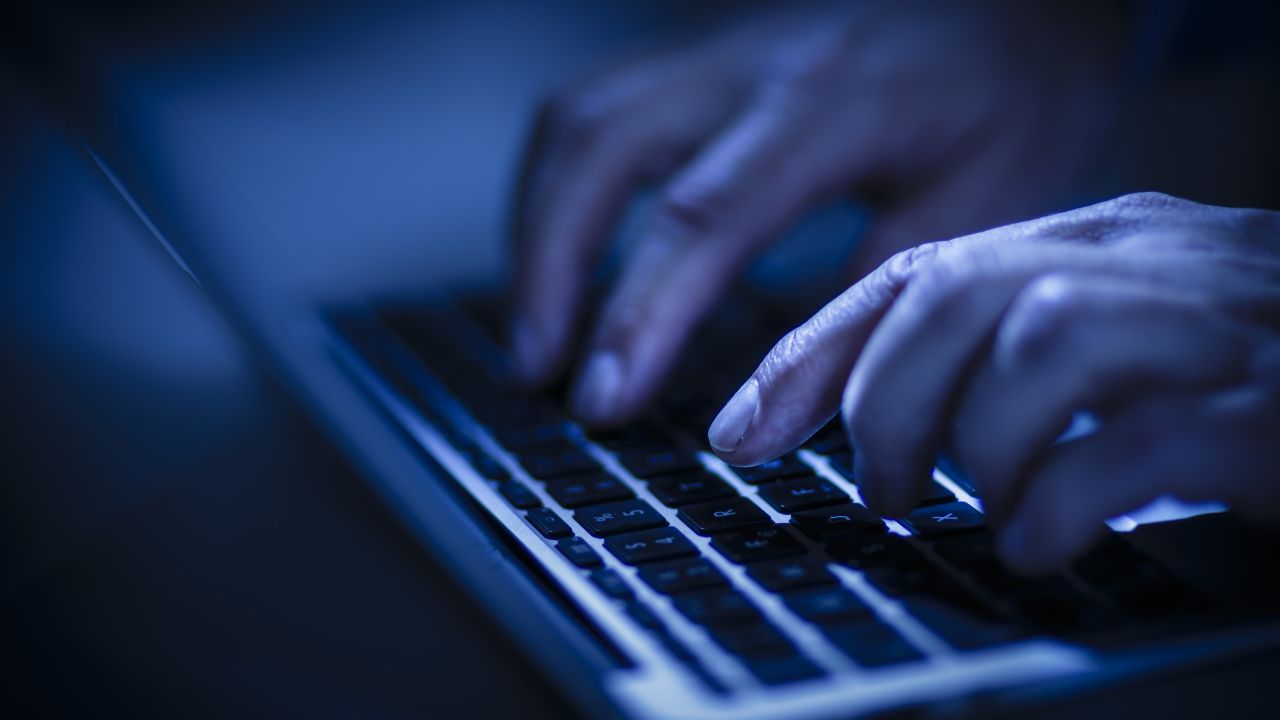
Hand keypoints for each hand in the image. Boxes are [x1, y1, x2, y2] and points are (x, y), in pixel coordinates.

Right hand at [509, 1, 1129, 424]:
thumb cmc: (1018, 88)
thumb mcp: (987, 197)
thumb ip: (883, 282)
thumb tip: (793, 375)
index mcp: (832, 104)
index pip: (705, 213)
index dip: (640, 313)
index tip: (603, 400)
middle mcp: (755, 66)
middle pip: (602, 149)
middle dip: (551, 271)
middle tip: (540, 374)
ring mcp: (719, 52)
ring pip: (579, 121)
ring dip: (537, 228)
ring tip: (534, 331)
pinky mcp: (704, 58)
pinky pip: (595, 108)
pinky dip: (556, 187)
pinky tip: (558, 251)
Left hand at [707, 192, 1279, 572]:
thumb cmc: (1250, 384)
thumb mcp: (1114, 349)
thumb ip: (1006, 359)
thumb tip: (856, 420)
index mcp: (1104, 241)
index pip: (921, 272)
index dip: (814, 355)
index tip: (742, 434)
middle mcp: (1156, 261)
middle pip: (960, 293)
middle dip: (886, 406)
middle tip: (888, 492)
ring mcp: (1225, 327)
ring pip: (1039, 341)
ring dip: (974, 445)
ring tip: (968, 511)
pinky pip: (1143, 438)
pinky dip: (1063, 497)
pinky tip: (1038, 544)